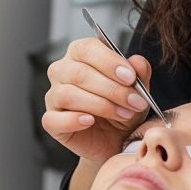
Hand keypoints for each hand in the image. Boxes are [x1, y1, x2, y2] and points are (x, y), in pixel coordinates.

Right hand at [42, 37, 153, 164]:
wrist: (116, 141)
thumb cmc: (122, 108)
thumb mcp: (138, 91)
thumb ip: (139, 74)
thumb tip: (137, 62)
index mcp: (80, 55)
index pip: (86, 48)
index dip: (109, 62)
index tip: (130, 77)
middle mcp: (62, 71)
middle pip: (79, 73)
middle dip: (112, 89)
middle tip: (135, 102)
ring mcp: (53, 96)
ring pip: (68, 94)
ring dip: (100, 105)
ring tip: (123, 114)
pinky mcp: (51, 121)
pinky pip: (53, 119)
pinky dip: (73, 120)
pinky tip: (90, 121)